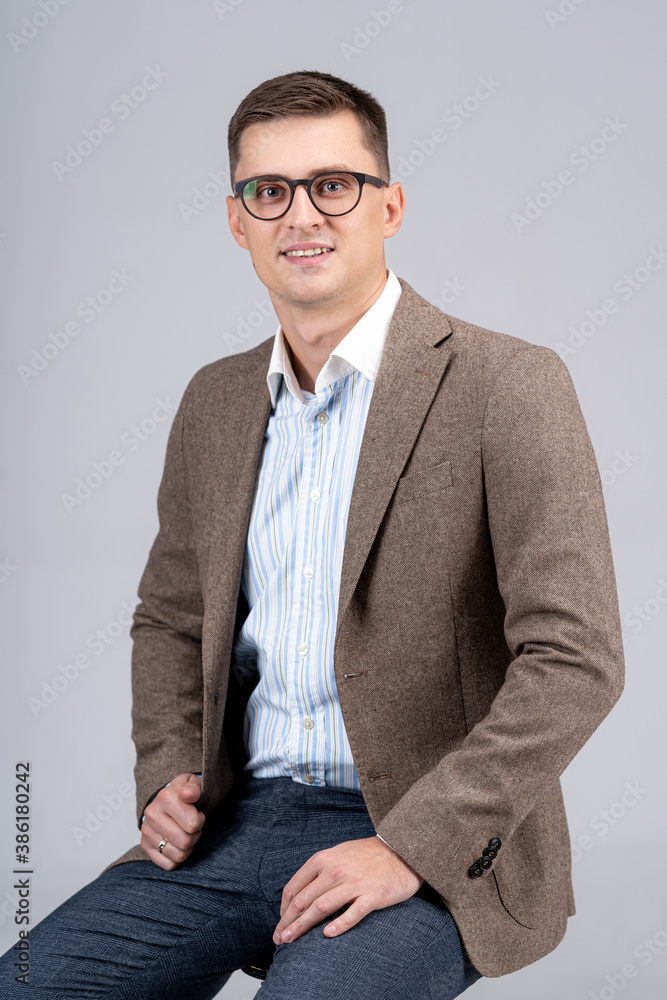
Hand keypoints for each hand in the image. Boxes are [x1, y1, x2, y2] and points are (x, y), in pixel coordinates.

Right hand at [141, 773, 204, 869]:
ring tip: (185, 833)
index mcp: (165, 797)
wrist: (168, 799)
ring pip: (178, 855)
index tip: (197, 814)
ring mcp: (147, 831)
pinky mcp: (145, 845)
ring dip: (187, 848)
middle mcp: (152, 814)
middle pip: (185, 842)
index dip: (200, 821)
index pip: (193, 824)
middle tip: (192, 826)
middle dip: (195, 836)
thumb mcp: (193, 783)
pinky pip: (169, 864)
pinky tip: (176, 843)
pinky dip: (177, 858)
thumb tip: (188, 794)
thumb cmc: (184, 793)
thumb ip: (195, 787)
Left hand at [272, 836, 422, 944]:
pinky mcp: (372, 896)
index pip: (295, 888)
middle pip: (304, 900)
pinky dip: (338, 925)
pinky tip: (327, 935)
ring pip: (321, 908)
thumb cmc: (367, 854)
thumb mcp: (337, 854)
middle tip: (279, 939)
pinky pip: (352, 913)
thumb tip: (298, 894)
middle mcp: (335, 870)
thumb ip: (318, 870)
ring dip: (303, 926)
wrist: (401, 849)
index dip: (283, 909)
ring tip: (290, 941)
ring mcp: (354, 883)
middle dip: (288, 922)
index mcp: (323, 859)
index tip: (281, 923)